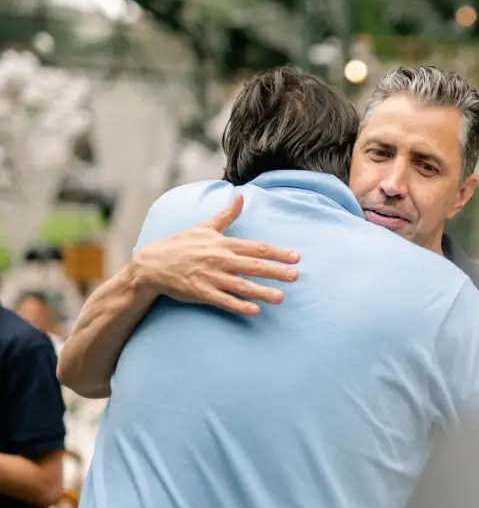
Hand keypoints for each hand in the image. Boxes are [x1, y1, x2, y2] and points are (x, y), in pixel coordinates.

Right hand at [132, 194, 299, 316]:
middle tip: (296, 276)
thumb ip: (226, 215)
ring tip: (281, 297)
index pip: (256, 247)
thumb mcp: (205, 226)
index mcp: (223, 243)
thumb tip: (241, 196)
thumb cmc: (181, 244)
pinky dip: (239, 306)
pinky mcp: (202, 293)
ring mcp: (211, 277)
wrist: (154, 264)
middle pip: (254, 265)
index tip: (295, 257)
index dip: (277, 252)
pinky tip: (254, 311)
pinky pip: (224, 300)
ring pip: (242, 285)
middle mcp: (220, 260)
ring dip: (262, 292)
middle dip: (276, 271)